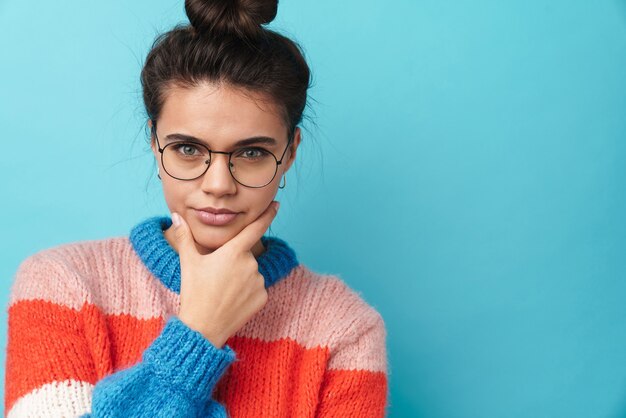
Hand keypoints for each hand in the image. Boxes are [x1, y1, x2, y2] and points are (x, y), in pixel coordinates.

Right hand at [171, 201, 279, 347]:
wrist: (203, 328)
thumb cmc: (194, 293)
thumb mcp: (188, 262)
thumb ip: (185, 236)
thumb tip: (175, 215)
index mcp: (233, 252)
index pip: (255, 228)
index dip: (267, 215)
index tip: (277, 204)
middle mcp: (250, 264)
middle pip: (245, 256)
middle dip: (233, 262)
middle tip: (215, 278)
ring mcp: (259, 282)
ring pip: (251, 273)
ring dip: (240, 278)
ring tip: (221, 292)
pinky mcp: (263, 298)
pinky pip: (256, 289)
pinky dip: (246, 293)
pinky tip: (232, 301)